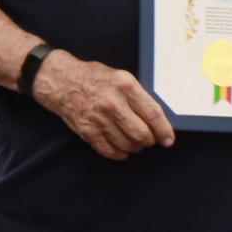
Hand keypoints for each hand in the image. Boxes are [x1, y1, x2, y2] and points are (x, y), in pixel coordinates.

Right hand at [32, 50, 174, 160]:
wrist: (63, 82)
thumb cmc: (97, 78)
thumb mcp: (122, 77)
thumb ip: (139, 96)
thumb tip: (158, 118)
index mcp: (125, 86)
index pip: (152, 113)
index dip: (163, 129)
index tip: (168, 139)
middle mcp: (112, 103)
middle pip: (140, 132)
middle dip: (149, 140)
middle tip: (150, 140)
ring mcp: (98, 118)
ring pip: (126, 144)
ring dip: (135, 147)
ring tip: (136, 143)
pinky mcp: (86, 131)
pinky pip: (108, 150)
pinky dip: (119, 153)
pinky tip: (123, 150)